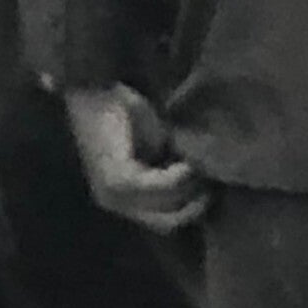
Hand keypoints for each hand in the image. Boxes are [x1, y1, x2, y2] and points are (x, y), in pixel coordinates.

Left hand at [64, 86, 210, 233]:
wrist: (94, 84)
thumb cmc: (120, 109)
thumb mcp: (151, 145)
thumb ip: (168, 169)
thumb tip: (200, 182)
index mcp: (118, 197)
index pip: (161, 219)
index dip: (189, 208)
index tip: (210, 188)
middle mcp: (113, 201)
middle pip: (166, 223)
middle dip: (194, 208)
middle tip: (213, 185)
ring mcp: (114, 194)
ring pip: (167, 209)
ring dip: (190, 190)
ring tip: (202, 168)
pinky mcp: (121, 180)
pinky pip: (162, 188)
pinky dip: (181, 177)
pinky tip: (190, 163)